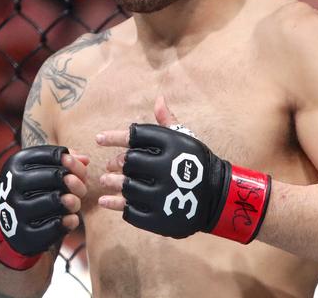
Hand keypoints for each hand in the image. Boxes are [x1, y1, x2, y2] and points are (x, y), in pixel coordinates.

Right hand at [0, 145, 88, 268]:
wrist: (12, 222)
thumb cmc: (35, 188)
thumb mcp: (44, 168)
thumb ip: (67, 160)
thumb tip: (85, 160)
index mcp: (16, 164)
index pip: (53, 155)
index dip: (73, 163)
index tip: (78, 171)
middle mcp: (12, 185)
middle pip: (55, 176)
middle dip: (74, 181)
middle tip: (82, 189)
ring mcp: (15, 210)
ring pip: (54, 200)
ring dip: (73, 201)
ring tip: (75, 202)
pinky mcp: (24, 234)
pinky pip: (53, 226)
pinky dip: (68, 221)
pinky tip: (72, 219)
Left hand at [97, 95, 270, 243]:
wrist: (218, 197)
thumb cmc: (197, 163)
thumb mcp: (186, 139)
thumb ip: (168, 121)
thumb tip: (159, 98)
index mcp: (173, 145)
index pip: (135, 136)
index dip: (114, 137)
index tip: (99, 139)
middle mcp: (167, 168)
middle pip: (129, 162)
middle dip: (116, 163)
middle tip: (108, 166)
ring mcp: (164, 195)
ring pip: (127, 187)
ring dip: (112, 183)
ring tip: (105, 181)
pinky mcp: (160, 217)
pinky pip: (131, 211)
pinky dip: (116, 205)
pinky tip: (106, 201)